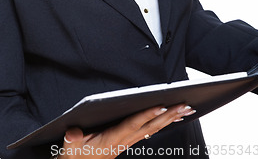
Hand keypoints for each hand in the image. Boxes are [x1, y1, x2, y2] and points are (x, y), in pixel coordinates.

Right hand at [57, 104, 195, 158]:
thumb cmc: (76, 153)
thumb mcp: (71, 146)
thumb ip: (72, 139)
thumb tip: (73, 133)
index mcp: (113, 139)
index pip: (133, 124)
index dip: (147, 115)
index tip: (161, 105)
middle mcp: (125, 140)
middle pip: (151, 126)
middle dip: (169, 115)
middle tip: (185, 105)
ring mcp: (129, 141)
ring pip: (154, 128)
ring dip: (171, 118)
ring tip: (186, 109)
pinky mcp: (129, 140)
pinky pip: (150, 130)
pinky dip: (163, 123)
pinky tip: (172, 118)